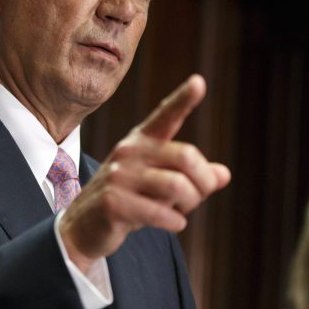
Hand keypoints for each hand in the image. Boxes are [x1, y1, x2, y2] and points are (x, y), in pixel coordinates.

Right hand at [59, 74, 230, 272]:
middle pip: (186, 156)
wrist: (85, 226)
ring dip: (190, 204)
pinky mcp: (113, 202)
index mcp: (142, 141)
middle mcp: (130, 151)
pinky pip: (160, 212)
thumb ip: (191, 177)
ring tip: (181, 212)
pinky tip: (174, 224)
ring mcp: (119, 176)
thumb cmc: (130, 201)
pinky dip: (176, 222)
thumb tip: (223, 174)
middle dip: (203, 182)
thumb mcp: (160, 185)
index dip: (184, 99)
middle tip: (198, 197)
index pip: (166, 115)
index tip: (200, 81)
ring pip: (177, 186)